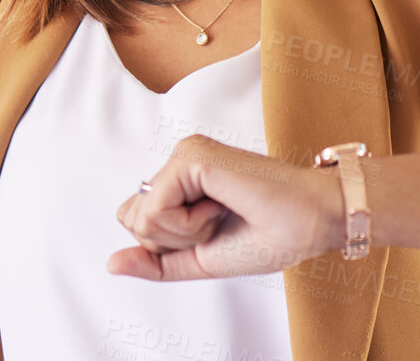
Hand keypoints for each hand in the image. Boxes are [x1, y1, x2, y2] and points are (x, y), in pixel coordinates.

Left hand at [108, 135, 344, 281]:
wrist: (309, 223)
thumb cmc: (267, 235)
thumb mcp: (199, 259)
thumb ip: (156, 262)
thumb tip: (111, 264)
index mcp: (182, 181)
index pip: (135, 222)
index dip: (168, 244)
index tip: (213, 231)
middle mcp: (179, 161)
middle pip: (132, 220)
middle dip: (172, 239)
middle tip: (218, 223)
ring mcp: (184, 154)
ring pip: (141, 217)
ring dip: (185, 232)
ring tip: (223, 213)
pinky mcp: (190, 156)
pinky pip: (156, 210)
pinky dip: (188, 225)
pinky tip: (221, 206)